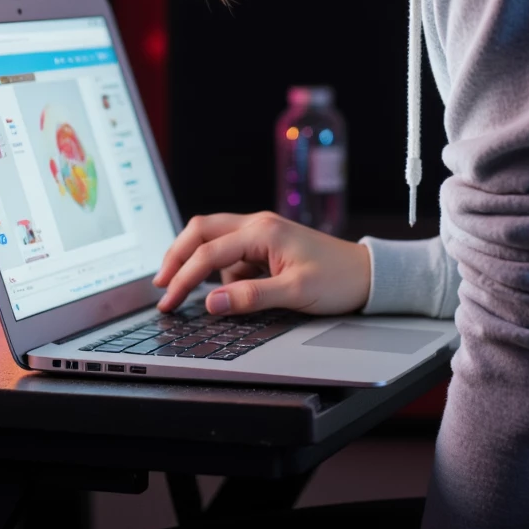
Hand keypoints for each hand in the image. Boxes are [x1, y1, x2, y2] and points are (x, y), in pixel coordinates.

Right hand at [153, 211, 371, 316]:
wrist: (367, 275)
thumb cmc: (338, 281)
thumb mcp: (294, 293)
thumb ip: (250, 297)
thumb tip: (210, 303)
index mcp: (262, 231)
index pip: (208, 253)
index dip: (182, 278)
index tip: (167, 303)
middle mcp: (258, 225)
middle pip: (201, 230)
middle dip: (176, 256)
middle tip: (161, 285)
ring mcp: (261, 233)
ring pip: (213, 238)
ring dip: (195, 260)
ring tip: (181, 289)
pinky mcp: (266, 246)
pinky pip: (231, 253)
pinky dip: (217, 269)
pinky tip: (220, 290)